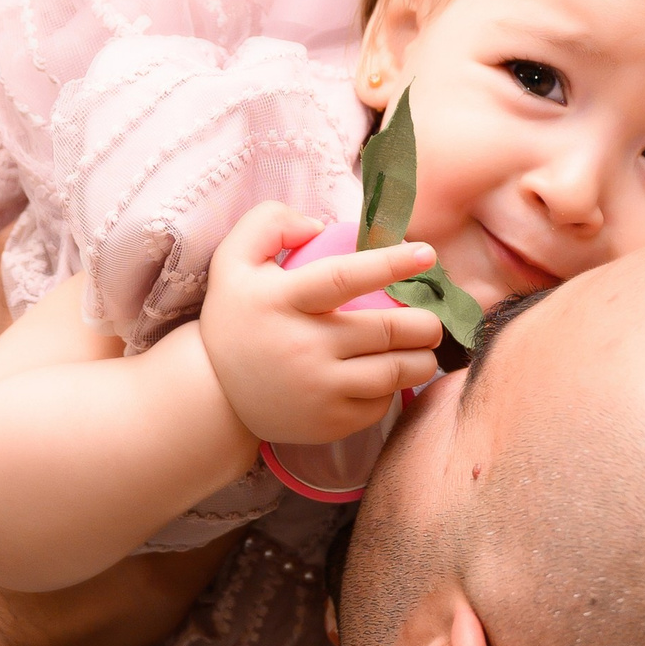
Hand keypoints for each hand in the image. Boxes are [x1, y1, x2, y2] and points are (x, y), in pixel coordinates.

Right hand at [198, 203, 443, 445]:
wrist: (213, 391)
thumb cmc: (236, 317)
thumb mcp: (233, 260)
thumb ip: (269, 223)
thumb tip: (320, 225)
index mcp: (281, 301)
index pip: (342, 278)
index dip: (389, 264)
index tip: (426, 255)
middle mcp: (302, 346)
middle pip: (385, 331)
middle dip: (424, 323)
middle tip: (431, 319)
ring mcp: (317, 389)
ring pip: (394, 372)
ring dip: (421, 358)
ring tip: (422, 348)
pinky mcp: (328, 422)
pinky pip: (380, 403)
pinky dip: (394, 388)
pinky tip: (389, 377)